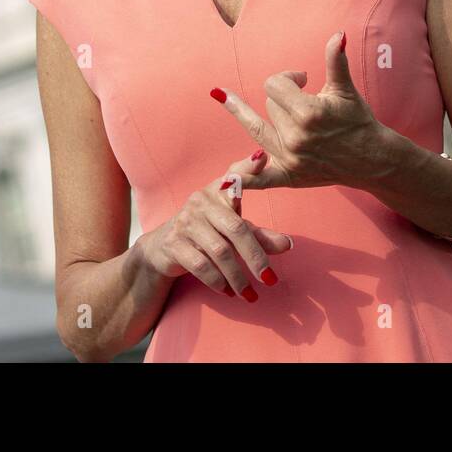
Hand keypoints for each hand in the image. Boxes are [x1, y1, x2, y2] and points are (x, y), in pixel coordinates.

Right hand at [138, 150, 293, 299]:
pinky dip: (217, 281)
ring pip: (219, 251)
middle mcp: (200, 202)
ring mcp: (185, 222)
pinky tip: (227, 291)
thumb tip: (289, 245)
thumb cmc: (206, 233)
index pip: (234, 176)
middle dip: (255, 257)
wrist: (162, 249)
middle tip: (270, 279)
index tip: (263, 158)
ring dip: (237, 277)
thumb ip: (260, 236)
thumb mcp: (232, 230)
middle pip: (235, 229)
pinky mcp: (174, 244)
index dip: (248, 167)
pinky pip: (200, 265)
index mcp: (217, 192)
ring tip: (250, 294)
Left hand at [210, 30, 393, 190]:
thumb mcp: (345, 90)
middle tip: (305, 104)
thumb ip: (336, 61)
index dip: (288, 78)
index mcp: (308, 113)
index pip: (274, 85)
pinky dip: (244, 178)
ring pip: (259, 128)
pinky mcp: (290, 176)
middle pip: (268, 105)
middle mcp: (296, 137)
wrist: (372, 159)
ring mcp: (290, 159)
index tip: (303, 80)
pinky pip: (260, 179)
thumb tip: (338, 34)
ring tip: (243, 102)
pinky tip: (224, 177)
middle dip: (284, 100)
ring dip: (267, 118)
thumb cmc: (358, 121)